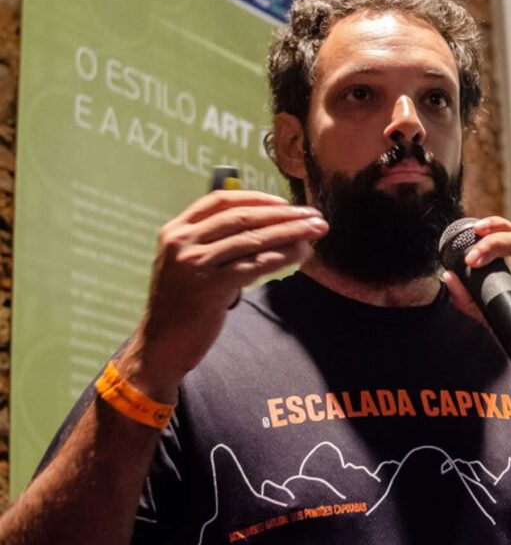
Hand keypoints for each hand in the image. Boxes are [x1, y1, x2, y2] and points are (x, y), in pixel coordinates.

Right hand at [120, 191, 327, 396]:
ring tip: (315, 232)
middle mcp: (182, 241)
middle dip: (284, 215)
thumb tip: (269, 227)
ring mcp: (194, 263)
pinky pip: (254, 265)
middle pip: (243, 218)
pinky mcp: (209, 287)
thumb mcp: (189, 265)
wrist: (161, 345)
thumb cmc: (183, 304)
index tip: (285, 202)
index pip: (220, 201)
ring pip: (252, 239)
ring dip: (290, 233)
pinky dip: (281, 257)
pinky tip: (300, 255)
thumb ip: (215, 243)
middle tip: (314, 216)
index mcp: (176, 230)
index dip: (256, 198)